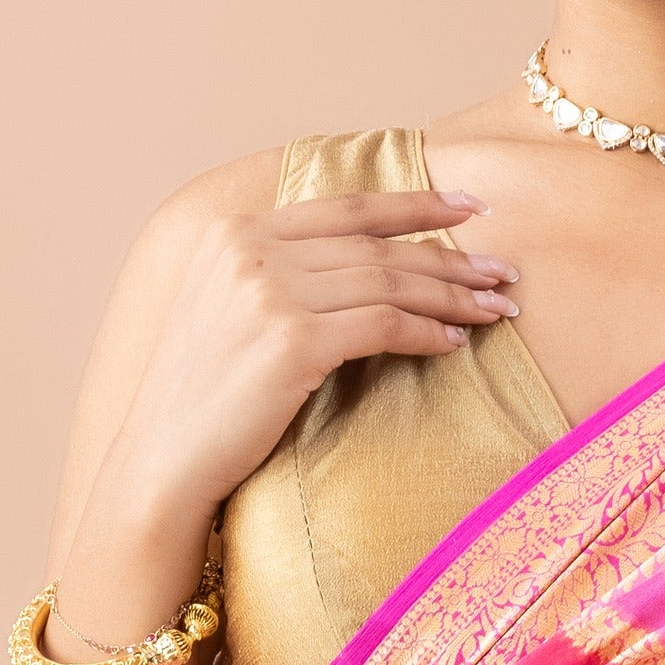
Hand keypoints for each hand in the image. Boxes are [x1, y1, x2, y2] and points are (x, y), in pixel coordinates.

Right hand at [49, 171, 520, 649]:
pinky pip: (382, 324)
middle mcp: (250, 250)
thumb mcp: (228, 312)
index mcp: (235, 232)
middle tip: (503, 272)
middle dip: (450, 257)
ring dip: (451, 295)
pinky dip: (424, 331)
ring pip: (387, 280)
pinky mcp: (292, 341)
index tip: (470, 208)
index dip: (415, 204)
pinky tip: (453, 343)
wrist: (161, 460)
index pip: (346, 206)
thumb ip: (279, 274)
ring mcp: (269, 292)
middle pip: (375, 245)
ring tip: (495, 308)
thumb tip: (364, 265)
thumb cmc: (202, 401)